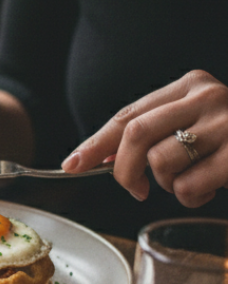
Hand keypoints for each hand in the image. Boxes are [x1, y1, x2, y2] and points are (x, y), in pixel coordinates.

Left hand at [63, 70, 227, 206]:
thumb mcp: (198, 122)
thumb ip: (157, 132)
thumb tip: (103, 156)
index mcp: (190, 86)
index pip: (128, 114)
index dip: (95, 142)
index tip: (72, 164)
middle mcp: (208, 97)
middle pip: (136, 134)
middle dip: (123, 170)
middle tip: (133, 190)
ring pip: (162, 162)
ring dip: (167, 186)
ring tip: (190, 184)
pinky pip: (191, 184)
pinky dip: (190, 197)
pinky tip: (210, 189)